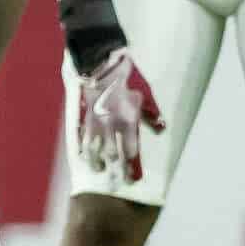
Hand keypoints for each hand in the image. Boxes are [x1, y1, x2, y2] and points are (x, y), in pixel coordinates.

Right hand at [75, 48, 164, 182]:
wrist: (102, 66)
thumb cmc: (127, 80)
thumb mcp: (145, 95)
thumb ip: (152, 114)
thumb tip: (161, 129)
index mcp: (128, 121)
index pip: (130, 150)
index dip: (132, 166)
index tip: (133, 177)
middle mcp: (111, 126)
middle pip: (112, 155)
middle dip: (115, 168)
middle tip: (118, 178)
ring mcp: (96, 123)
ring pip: (94, 150)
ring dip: (97, 162)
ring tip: (100, 169)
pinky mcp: (85, 118)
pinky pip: (83, 138)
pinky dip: (84, 149)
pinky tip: (84, 156)